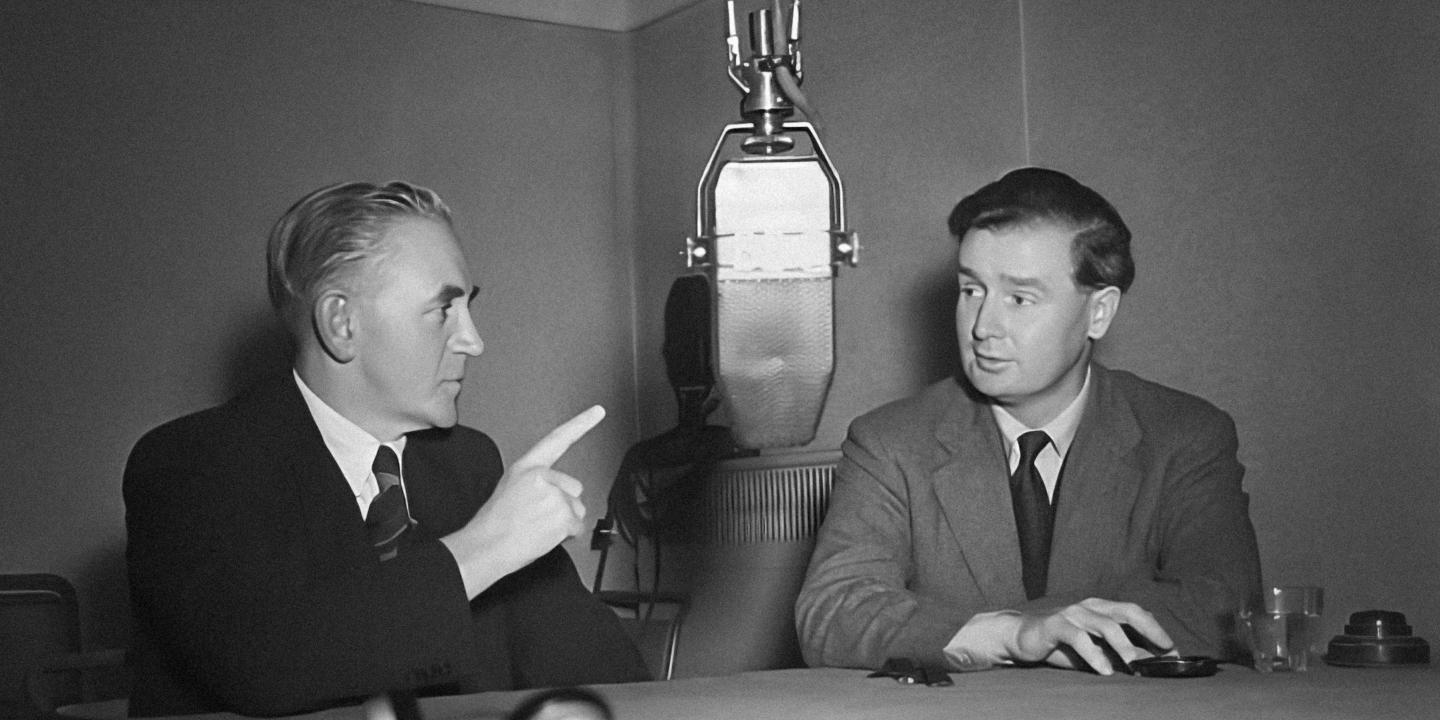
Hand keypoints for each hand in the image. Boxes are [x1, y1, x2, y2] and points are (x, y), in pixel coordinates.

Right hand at [442, 406, 603, 596]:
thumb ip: (536, 483)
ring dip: (563, 521)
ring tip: (537, 527)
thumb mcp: (510, 489)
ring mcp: (555, 495)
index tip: (597, 412)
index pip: (558, 439)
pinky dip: (565, 535)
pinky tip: (544, 535)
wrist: (486, 546)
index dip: (581, 423)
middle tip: (538, 516)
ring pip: (576, 509)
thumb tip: (554, 492)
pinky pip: (576, 526)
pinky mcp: (563, 515)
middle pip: (574, 488)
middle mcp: (543, 476)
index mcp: (527, 467)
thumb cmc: (494, 524)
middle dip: (563, 504)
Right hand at [1005, 598, 1173, 674]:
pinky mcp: (1055, 624)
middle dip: (1150, 629)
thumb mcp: (1095, 650)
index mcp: (1102, 608)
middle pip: (1127, 611)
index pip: (1136, 613)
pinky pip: (1078, 637)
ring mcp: (1072, 612)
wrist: (1021, 638)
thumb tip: (1149, 663)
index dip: (1156, 630)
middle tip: (1165, 649)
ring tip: (1134, 665)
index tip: (1173, 651)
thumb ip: (1118, 653)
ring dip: (1123, 646)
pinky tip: (1103, 670)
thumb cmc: (1061, 645)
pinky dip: (1093, 654)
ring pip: (1105, 625)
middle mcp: (1090, 606)